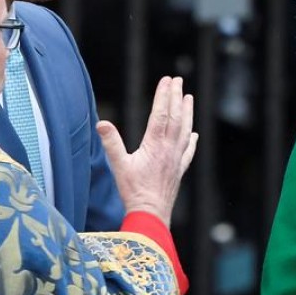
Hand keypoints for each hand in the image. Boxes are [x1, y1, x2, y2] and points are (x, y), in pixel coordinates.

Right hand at [97, 76, 197, 226]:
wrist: (151, 214)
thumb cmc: (133, 191)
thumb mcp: (118, 166)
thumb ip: (111, 143)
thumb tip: (101, 123)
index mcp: (155, 145)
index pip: (161, 114)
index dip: (164, 96)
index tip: (167, 80)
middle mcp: (169, 149)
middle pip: (175, 118)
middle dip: (176, 97)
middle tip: (178, 80)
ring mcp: (176, 159)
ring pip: (185, 130)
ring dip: (187, 113)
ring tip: (189, 98)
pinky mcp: (179, 170)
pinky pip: (188, 151)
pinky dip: (191, 139)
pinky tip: (194, 134)